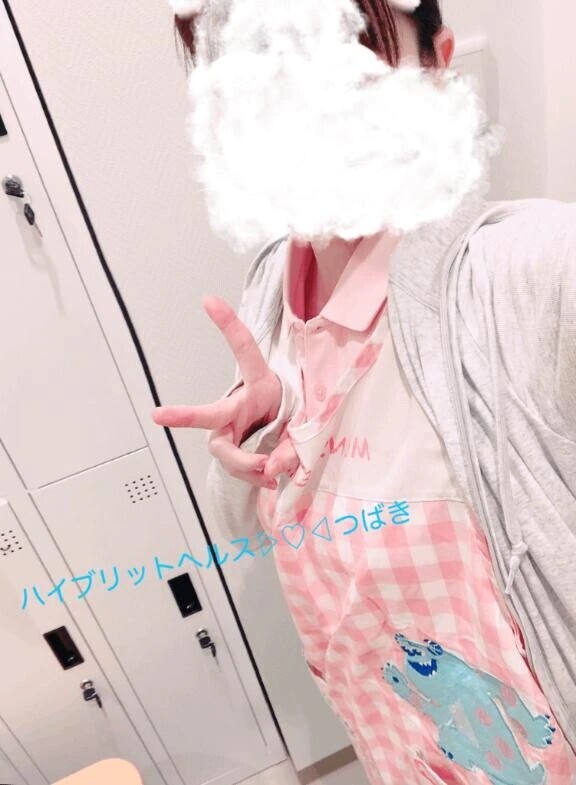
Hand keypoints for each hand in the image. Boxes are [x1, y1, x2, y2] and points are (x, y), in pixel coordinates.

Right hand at [151, 295, 299, 488]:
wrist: (281, 436)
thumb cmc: (288, 418)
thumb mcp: (300, 427)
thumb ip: (291, 447)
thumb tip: (270, 469)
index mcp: (259, 385)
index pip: (244, 350)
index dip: (228, 325)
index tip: (208, 300)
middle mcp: (235, 406)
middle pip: (210, 414)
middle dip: (184, 414)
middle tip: (158, 415)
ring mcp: (226, 429)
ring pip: (227, 453)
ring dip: (250, 465)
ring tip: (272, 471)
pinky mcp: (225, 449)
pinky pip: (236, 469)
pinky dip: (254, 476)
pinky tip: (267, 477)